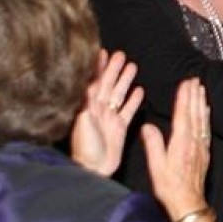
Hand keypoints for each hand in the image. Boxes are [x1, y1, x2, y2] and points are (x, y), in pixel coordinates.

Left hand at [70, 51, 143, 175]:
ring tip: (133, 66)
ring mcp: (110, 118)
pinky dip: (133, 100)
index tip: (102, 52)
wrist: (93, 169)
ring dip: (125, 80)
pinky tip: (139, 90)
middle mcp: (99, 110)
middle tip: (121, 55)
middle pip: (108, 84)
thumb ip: (86, 102)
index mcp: (88, 106)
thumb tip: (87, 82)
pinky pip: (128, 110)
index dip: (98, 67)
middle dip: (114, 69)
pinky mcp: (120, 127)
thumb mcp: (83, 122)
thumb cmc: (85, 148)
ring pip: (119, 94)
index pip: (94, 82)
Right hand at [144, 78, 211, 217]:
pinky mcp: (204, 153)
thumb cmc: (170, 188)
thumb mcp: (156, 167)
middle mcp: (193, 142)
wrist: (188, 203)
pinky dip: (206, 117)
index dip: (184, 98)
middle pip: (195, 114)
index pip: (183, 115)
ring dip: (201, 103)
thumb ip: (153, 144)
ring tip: (201, 89)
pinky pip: (206, 129)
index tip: (185, 83)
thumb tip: (148, 126)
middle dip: (194, 95)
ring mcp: (201, 147)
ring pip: (202, 120)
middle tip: (195, 80)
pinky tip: (206, 111)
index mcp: (181, 143)